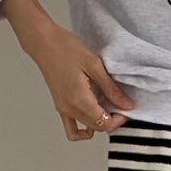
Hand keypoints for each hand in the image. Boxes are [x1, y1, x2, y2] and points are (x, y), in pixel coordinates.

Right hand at [0, 0, 134, 140]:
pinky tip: (92, 114)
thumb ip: (111, 88)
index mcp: (79, 100)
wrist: (43, 42)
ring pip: (86, 128)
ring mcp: (63, 109)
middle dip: (112, 121)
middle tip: (120, 105)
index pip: (104, 123)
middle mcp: (70, 109)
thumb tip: (127, 105)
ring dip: (99, 123)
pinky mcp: (60, 105)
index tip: (126, 108)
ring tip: (107, 108)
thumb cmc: (66, 48)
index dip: (118, 120)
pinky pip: (71, 127)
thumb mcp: (95, 65)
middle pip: (97, 128)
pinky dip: (83, 127)